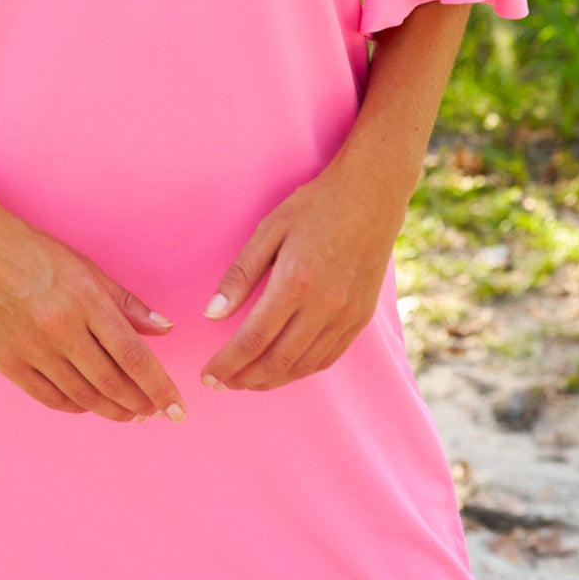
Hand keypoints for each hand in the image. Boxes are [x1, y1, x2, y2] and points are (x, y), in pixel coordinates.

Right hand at [0, 204, 187, 422]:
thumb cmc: (33, 251)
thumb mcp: (85, 267)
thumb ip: (125, 301)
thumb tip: (164, 330)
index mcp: (85, 300)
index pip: (133, 356)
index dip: (159, 387)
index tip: (176, 408)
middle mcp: (60, 328)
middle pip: (111, 382)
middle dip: (140, 405)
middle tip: (157, 414)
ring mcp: (30, 348)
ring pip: (82, 396)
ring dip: (112, 410)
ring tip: (131, 414)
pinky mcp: (6, 362)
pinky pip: (49, 397)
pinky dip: (75, 407)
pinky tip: (90, 405)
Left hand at [199, 174, 403, 392]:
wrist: (372, 196)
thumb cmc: (315, 206)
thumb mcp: (269, 229)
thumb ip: (240, 275)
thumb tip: (212, 314)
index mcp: (295, 283)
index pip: (253, 339)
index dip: (227, 363)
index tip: (206, 375)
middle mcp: (323, 306)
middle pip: (277, 361)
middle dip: (244, 379)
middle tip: (220, 383)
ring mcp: (346, 316)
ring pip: (303, 366)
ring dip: (271, 380)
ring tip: (246, 381)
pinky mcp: (361, 318)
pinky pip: (328, 358)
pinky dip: (301, 370)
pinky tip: (283, 370)